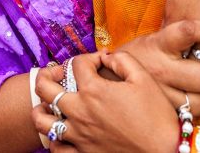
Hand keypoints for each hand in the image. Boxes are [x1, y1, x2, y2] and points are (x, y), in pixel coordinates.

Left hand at [33, 52, 178, 152]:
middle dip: (47, 74)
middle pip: (44, 87)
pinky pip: (56, 149)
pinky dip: (54, 140)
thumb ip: (122, 60)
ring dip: (42, 108)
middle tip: (56, 74)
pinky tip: (63, 132)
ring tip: (50, 103)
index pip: (76, 64)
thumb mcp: (144, 79)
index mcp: (93, 91)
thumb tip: (106, 56)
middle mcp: (80, 112)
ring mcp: (78, 135)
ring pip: (42, 120)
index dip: (88, 57)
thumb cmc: (158, 117)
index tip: (101, 62)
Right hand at [117, 19, 199, 114]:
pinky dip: (194, 107)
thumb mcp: (150, 40)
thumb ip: (174, 38)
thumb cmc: (134, 57)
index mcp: (158, 43)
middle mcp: (160, 67)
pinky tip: (185, 98)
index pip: (189, 32)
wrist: (103, 77)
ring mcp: (161, 91)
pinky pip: (192, 113)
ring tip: (193, 86)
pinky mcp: (161, 109)